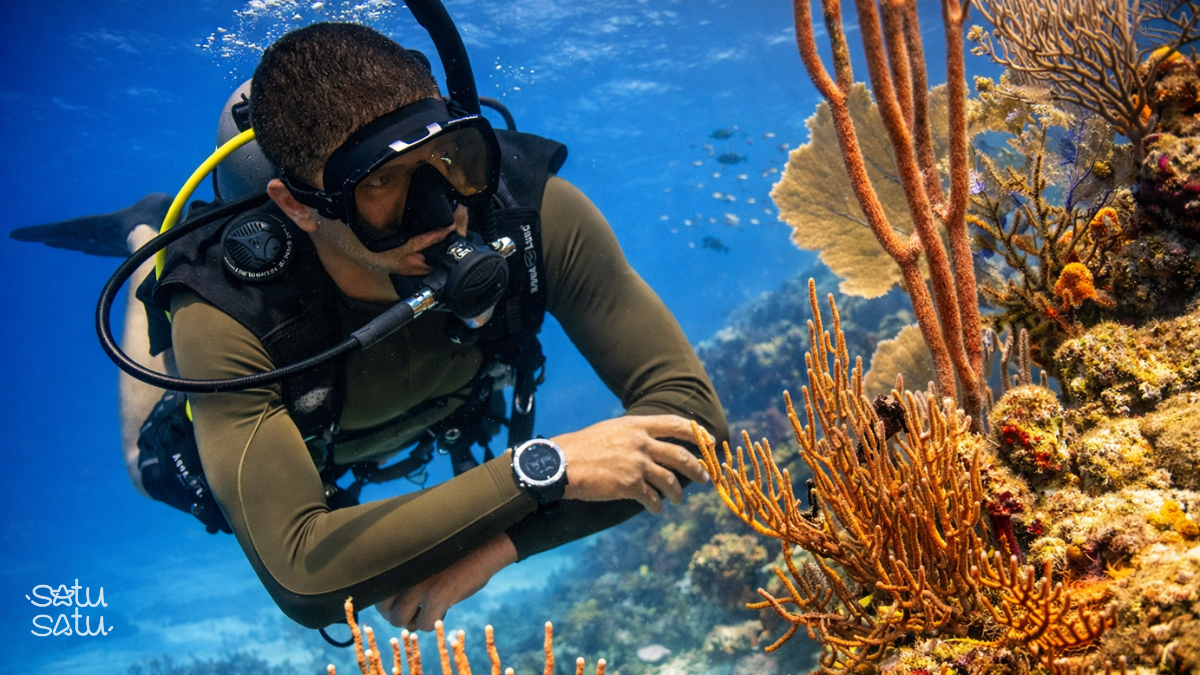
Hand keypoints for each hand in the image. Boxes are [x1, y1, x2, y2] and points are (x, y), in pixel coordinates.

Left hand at [374, 533, 516, 630]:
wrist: (485, 545)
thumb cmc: (453, 550)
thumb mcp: (423, 555)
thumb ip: (406, 571)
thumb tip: (392, 600)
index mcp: (398, 561)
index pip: (377, 592)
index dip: (389, 605)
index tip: (403, 605)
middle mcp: (403, 571)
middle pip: (385, 610)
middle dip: (399, 616)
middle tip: (415, 612)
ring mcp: (419, 583)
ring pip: (400, 620)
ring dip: (414, 622)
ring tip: (428, 613)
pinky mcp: (438, 595)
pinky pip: (424, 624)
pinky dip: (432, 623)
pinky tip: (443, 611)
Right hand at [552, 415, 711, 513]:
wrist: (562, 464)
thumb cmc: (582, 447)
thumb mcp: (610, 430)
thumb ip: (633, 434)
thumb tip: (650, 443)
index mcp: (636, 425)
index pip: (675, 424)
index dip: (697, 433)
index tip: (710, 441)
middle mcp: (641, 442)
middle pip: (681, 455)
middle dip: (697, 469)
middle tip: (704, 478)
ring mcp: (637, 464)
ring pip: (671, 480)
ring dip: (677, 493)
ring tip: (677, 500)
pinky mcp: (630, 485)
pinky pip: (653, 498)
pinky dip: (657, 505)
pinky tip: (656, 509)